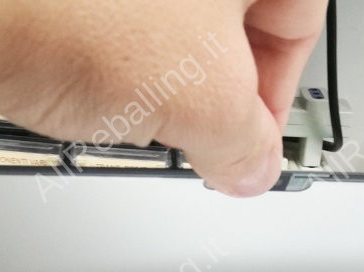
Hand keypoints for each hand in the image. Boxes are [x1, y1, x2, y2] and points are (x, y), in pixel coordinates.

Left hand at [0, 0, 328, 195]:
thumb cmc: (63, 5)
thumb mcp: (201, 101)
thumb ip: (246, 142)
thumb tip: (250, 163)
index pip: (300, 26)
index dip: (273, 102)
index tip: (244, 149)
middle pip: (230, 21)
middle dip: (209, 85)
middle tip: (183, 129)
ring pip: (166, 18)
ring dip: (152, 68)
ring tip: (117, 94)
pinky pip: (107, 11)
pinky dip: (102, 42)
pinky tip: (77, 69)